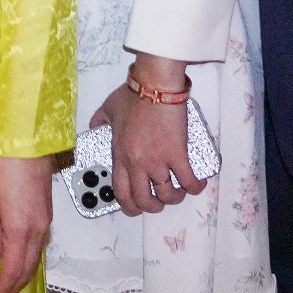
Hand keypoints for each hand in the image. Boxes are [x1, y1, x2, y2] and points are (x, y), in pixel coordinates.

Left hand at [0, 155, 52, 292]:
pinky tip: (20, 258)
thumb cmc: (1, 172)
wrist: (26, 145)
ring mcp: (46, 223)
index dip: (4, 289)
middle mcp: (37, 232)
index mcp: (20, 231)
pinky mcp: (47, 214)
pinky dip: (30, 257)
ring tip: (10, 282)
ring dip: (23, 273)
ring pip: (36, 257)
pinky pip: (40, 245)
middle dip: (15, 286)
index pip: (14, 270)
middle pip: (28, 268)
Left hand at [89, 56, 203, 215]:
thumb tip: (95, 127)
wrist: (154, 85)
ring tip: (178, 191)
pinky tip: (197, 184)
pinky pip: (188, 181)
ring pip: (167, 195)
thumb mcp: (108, 109)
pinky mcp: (177, 155)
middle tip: (159, 201)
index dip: (129, 206)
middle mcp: (137, 164)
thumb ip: (99, 121)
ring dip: (174, 198)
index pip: (121, 193)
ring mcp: (158, 162)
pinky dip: (195, 187)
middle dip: (153, 207)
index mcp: (120, 156)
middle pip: (144, 201)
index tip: (136, 207)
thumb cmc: (132, 95)